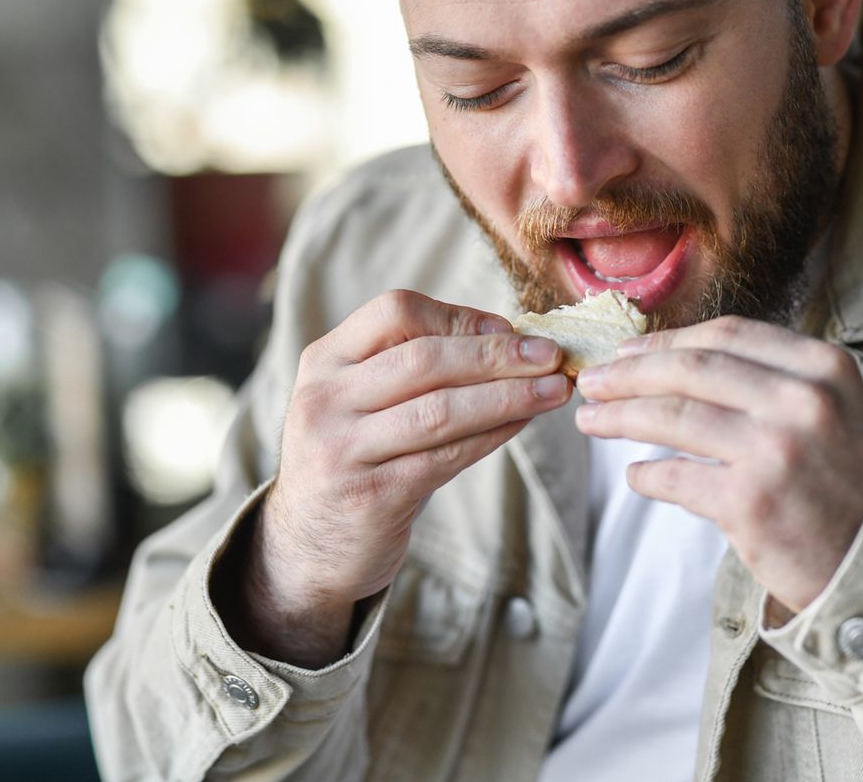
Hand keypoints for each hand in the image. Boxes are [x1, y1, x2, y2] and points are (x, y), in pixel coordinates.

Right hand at [233, 289, 570, 665]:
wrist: (308, 548)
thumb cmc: (354, 461)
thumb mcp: (359, 401)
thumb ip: (411, 368)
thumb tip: (506, 337)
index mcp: (324, 360)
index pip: (395, 313)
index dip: (459, 316)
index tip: (509, 328)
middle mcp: (324, 400)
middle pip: (424, 359)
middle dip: (497, 354)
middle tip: (551, 354)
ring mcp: (343, 450)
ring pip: (440, 410)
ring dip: (508, 395)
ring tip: (554, 389)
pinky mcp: (371, 496)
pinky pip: (446, 457)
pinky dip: (493, 436)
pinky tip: (523, 424)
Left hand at [573, 316, 862, 618]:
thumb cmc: (851, 483)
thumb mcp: (833, 409)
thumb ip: (770, 378)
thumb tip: (676, 359)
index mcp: (821, 367)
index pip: (726, 334)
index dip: (667, 341)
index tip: (628, 351)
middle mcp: (800, 401)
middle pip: (689, 369)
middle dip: (629, 373)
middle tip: (590, 381)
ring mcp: (775, 451)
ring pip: (673, 417)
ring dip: (620, 417)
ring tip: (590, 420)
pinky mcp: (750, 504)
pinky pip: (676, 478)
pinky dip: (646, 477)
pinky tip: (635, 477)